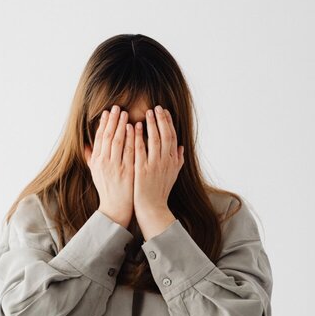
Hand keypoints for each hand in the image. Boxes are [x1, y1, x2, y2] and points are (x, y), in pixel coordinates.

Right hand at [84, 105, 133, 228]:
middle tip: (117, 107)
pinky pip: (129, 151)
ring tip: (125, 113)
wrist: (116, 207)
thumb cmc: (107, 189)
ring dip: (121, 125)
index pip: (99, 138)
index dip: (103, 124)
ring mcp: (115, 167)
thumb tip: (85, 145)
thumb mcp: (95, 173)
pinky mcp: (127, 171)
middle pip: (107, 136)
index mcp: (96, 161)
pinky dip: (130, 138)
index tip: (107, 112)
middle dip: (112, 120)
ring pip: (117, 141)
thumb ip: (90, 158)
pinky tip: (134, 128)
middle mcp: (104, 163)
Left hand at [133, 105, 183, 223]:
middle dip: (161, 119)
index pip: (172, 136)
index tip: (164, 111)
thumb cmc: (161, 192)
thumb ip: (178, 160)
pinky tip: (132, 127)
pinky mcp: (142, 170)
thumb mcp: (173, 175)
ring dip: (151, 124)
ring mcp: (154, 165)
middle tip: (156, 107)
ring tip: (146, 113)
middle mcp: (166, 161)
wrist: (152, 208)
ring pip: (154, 140)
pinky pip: (139, 150)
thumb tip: (182, 148)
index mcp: (173, 161)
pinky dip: (137, 137)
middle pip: (165, 135)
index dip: (168, 122)